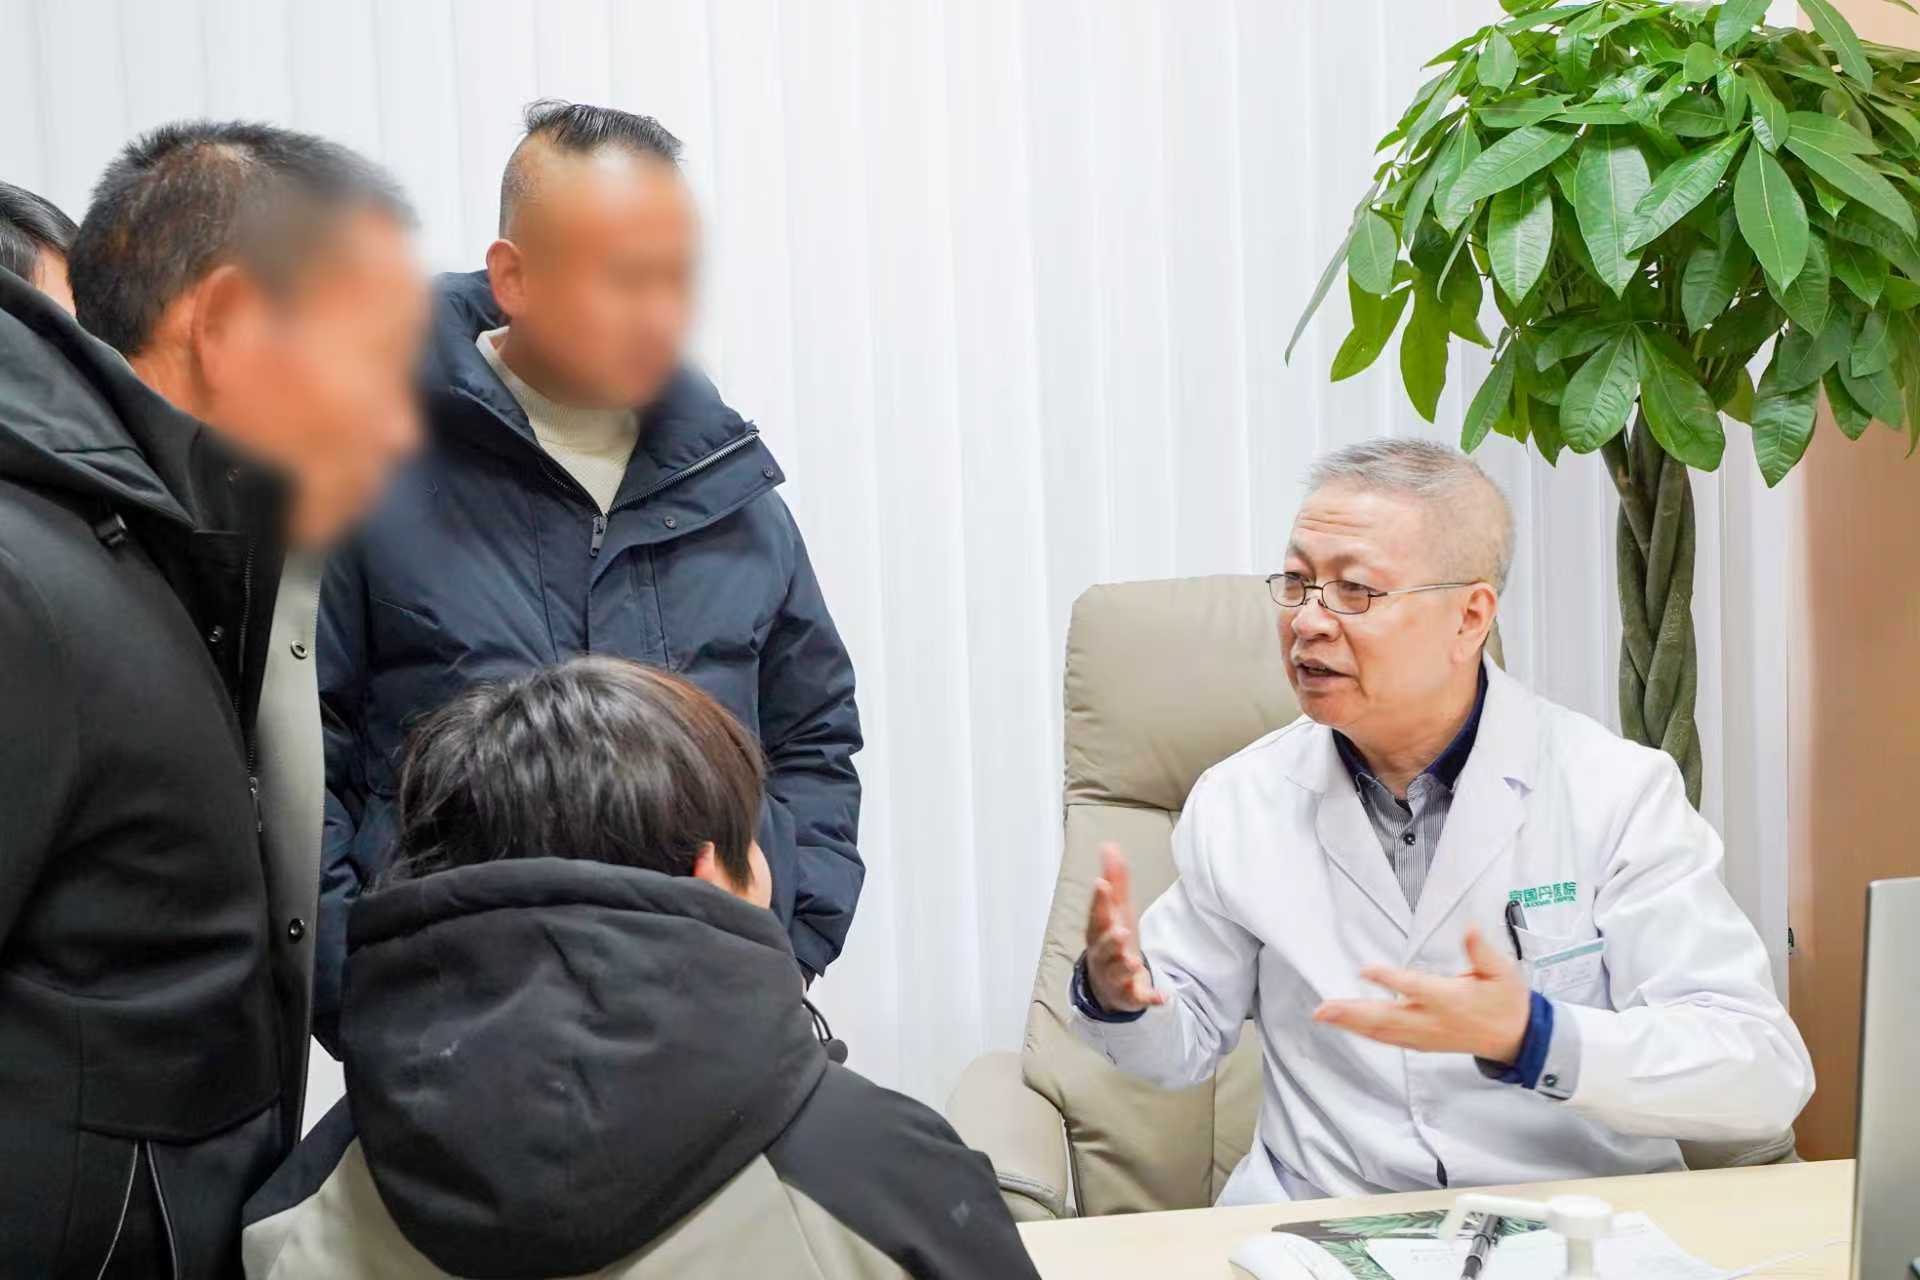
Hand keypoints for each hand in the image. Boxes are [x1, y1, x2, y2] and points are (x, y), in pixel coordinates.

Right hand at [1083, 844, 1166, 1013]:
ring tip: (1132, 959)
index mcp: (1098, 931)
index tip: (1102, 884)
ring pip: (1118, 972)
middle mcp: (1103, 954)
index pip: (1097, 914)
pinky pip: (1140, 998)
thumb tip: (1109, 845)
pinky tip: (1163, 998)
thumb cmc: (1111, 939)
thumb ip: (1114, 879)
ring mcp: (1115, 976)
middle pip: (1104, 945)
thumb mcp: (1115, 909)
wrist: (1109, 984)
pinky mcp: (1131, 995)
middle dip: (1110, 939)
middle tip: (1120, 929)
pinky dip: (1150, 998)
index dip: (1100, 901)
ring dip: (1124, 966)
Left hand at [1312, 926, 1529, 1062]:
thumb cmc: (1506, 1000)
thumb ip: (1482, 951)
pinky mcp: (1422, 1043)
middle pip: (1387, 1017)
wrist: (1517, 1039)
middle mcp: (1433, 1020)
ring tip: (1323, 1015)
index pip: (1416, 988)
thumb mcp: (1502, 971)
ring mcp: (1426, 1035)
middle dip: (1353, 1013)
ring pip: (1383, 1031)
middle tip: (1323, 1008)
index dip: (1390, 979)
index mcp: (1451, 999)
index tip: (1366, 969)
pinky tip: (1346, 1027)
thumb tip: (1470, 928)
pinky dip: (1366, 1033)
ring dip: (1351, 1024)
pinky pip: (1389, 1040)